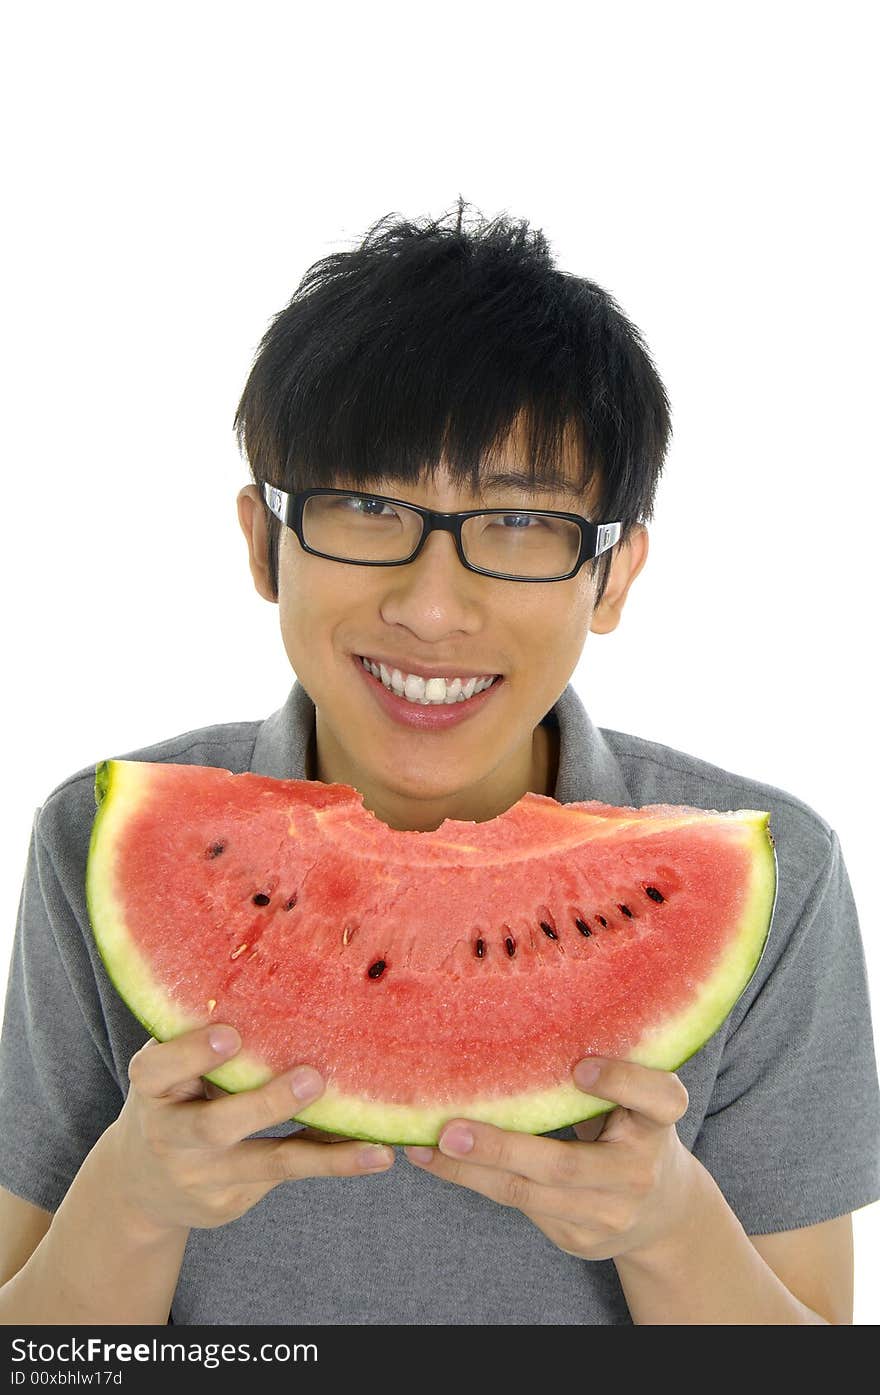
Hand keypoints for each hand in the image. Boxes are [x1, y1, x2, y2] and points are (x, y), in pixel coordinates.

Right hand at [106, 1024, 394, 1236]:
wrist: (142, 1185)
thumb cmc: (172, 1097)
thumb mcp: (170, 1068)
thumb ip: (201, 1038)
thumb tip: (278, 984)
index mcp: (151, 1089)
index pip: (157, 1070)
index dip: (191, 1054)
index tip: (231, 1035)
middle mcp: (171, 1136)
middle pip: (216, 1125)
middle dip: (266, 1104)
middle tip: (313, 1078)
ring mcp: (202, 1176)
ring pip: (268, 1163)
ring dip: (325, 1155)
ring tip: (375, 1148)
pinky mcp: (230, 1202)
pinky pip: (288, 1175)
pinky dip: (332, 1160)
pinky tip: (374, 1154)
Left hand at [404, 1058, 693, 1261]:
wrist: (661, 1213)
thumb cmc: (631, 1129)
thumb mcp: (633, 1101)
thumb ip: (604, 1072)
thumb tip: (525, 1018)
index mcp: (659, 1122)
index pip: (660, 1099)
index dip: (623, 1082)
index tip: (580, 1067)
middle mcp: (640, 1173)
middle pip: (566, 1166)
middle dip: (502, 1149)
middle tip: (451, 1131)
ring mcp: (609, 1214)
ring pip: (529, 1194)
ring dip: (470, 1171)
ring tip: (427, 1147)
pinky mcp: (579, 1238)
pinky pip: (519, 1207)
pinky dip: (474, 1181)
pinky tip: (438, 1162)